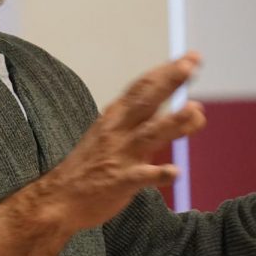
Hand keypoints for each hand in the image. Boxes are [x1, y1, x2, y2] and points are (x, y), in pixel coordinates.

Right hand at [44, 52, 205, 231]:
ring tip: (194, 111)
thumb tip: (196, 108)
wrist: (59, 198)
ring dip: (172, 122)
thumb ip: (157, 122)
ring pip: (149, 134)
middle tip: (190, 65)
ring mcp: (119, 154)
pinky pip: (141, 177)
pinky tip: (175, 172)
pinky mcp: (119, 181)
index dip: (167, 71)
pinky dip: (158, 174)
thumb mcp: (119, 135)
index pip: (143, 87)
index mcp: (116, 116)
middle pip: (146, 101)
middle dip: (168, 82)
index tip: (191, 57)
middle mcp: (118, 130)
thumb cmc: (93, 164)